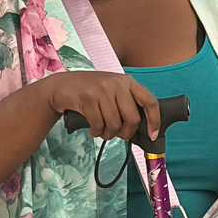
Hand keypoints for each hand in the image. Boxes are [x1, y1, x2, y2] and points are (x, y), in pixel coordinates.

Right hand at [35, 70, 162, 142]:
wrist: (62, 86)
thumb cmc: (91, 91)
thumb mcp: (113, 90)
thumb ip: (128, 103)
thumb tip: (144, 127)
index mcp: (128, 82)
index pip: (149, 101)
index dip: (154, 120)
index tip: (153, 135)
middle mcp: (117, 83)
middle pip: (133, 118)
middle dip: (127, 133)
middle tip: (120, 136)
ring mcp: (102, 89)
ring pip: (115, 124)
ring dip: (109, 134)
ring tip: (103, 131)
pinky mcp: (87, 97)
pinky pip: (98, 125)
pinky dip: (96, 132)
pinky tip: (93, 129)